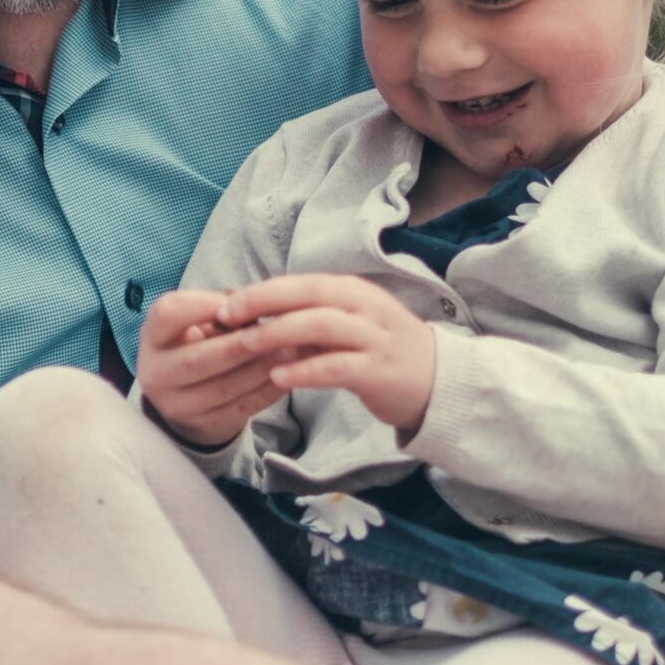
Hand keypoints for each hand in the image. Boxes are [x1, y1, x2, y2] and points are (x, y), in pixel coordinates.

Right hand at [133, 288, 298, 448]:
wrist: (185, 398)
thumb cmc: (196, 344)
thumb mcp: (195, 323)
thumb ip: (221, 311)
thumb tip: (257, 306)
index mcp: (152, 337)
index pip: (168, 314)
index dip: (203, 305)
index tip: (236, 301)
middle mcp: (156, 374)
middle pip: (197, 359)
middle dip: (240, 345)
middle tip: (276, 331)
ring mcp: (177, 406)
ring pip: (223, 388)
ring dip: (261, 369)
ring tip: (292, 351)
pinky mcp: (205, 426)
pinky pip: (241, 409)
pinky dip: (268, 391)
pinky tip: (289, 375)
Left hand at [215, 274, 438, 432]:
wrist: (437, 382)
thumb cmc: (377, 351)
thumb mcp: (344, 326)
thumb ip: (304, 318)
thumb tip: (249, 311)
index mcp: (353, 292)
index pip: (303, 282)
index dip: (264, 289)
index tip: (226, 302)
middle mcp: (365, 307)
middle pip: (311, 294)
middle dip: (265, 301)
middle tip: (227, 315)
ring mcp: (375, 338)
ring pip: (322, 325)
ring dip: (280, 332)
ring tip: (245, 344)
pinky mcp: (379, 371)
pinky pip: (337, 366)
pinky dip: (305, 370)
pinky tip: (278, 377)